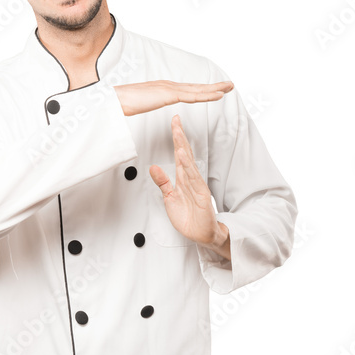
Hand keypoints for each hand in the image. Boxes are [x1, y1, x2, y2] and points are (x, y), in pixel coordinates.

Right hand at [114, 80, 232, 115]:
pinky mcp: (169, 94)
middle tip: (229, 85)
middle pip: (196, 87)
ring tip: (229, 88)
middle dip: (214, 86)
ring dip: (215, 89)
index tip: (214, 89)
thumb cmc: (123, 104)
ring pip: (197, 90)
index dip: (202, 89)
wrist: (114, 101)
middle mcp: (169, 86)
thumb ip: (145, 104)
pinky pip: (192, 96)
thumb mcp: (139, 105)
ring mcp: (169, 89)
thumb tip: (143, 107)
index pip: (188, 90)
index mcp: (163, 89)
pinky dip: (207, 95)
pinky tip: (218, 95)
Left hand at [149, 114, 230, 258]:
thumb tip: (153, 167)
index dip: (175, 139)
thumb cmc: (189, 218)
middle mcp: (190, 179)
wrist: (202, 235)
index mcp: (183, 179)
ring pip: (188, 162)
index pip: (179, 154)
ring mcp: (197, 186)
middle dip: (179, 136)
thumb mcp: (170, 199)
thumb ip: (163, 183)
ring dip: (183, 147)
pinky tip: (183, 156)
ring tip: (178, 132)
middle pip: (184, 153)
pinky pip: (194, 178)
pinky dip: (188, 166)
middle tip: (176, 120)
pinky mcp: (201, 194)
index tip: (173, 123)